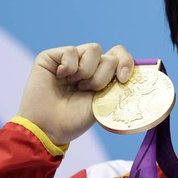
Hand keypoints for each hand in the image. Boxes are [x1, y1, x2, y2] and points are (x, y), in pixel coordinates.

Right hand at [18, 43, 133, 143]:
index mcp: (102, 74)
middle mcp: (88, 64)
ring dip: (87, 72)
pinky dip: (69, 67)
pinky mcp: (52, 56)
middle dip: (102, 77)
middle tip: (86, 90)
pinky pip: (72, 51)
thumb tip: (129, 71)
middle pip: (110, 56)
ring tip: (75, 85)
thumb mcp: (103, 103)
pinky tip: (60, 77)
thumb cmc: (75, 119)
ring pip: (94, 49)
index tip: (123, 79)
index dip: (126, 63)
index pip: (120, 56)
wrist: (48, 128)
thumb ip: (116, 84)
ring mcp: (70, 58)